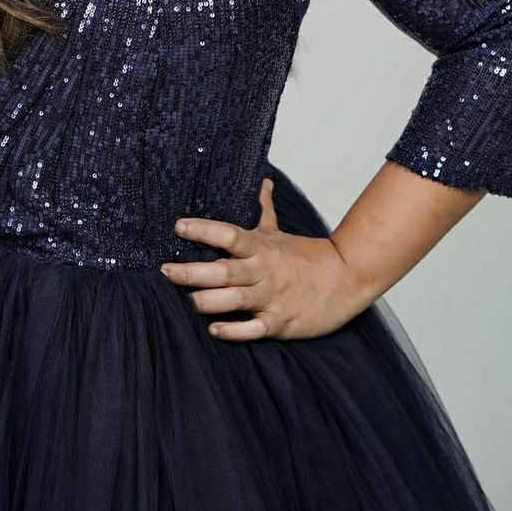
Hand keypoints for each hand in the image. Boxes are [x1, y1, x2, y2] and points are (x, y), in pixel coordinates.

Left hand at [160, 178, 370, 340]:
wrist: (346, 278)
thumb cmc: (307, 256)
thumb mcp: (280, 231)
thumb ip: (264, 208)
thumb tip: (262, 180)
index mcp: (260, 247)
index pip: (228, 234)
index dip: (203, 229)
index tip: (178, 226)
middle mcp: (262, 271)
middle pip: (223, 270)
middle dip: (192, 272)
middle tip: (165, 270)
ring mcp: (271, 297)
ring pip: (235, 299)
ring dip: (209, 301)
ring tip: (188, 301)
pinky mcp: (281, 321)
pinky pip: (254, 328)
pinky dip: (235, 330)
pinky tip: (215, 330)